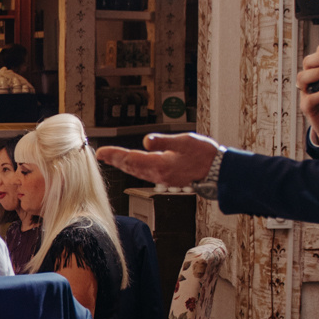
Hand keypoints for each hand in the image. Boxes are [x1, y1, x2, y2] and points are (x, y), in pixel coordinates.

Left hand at [96, 134, 220, 187]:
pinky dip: (135, 168)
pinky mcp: (167, 177)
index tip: (101, 152)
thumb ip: (164, 141)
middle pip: (131, 167)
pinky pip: (145, 173)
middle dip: (115, 160)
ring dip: (123, 164)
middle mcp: (159, 174)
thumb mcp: (185, 141)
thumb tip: (146, 140)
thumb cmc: (204, 155)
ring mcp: (163, 177)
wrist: (217, 171)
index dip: (115, 155)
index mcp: (161, 165)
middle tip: (101, 154)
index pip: (131, 159)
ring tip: (112, 158)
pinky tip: (132, 164)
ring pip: (137, 171)